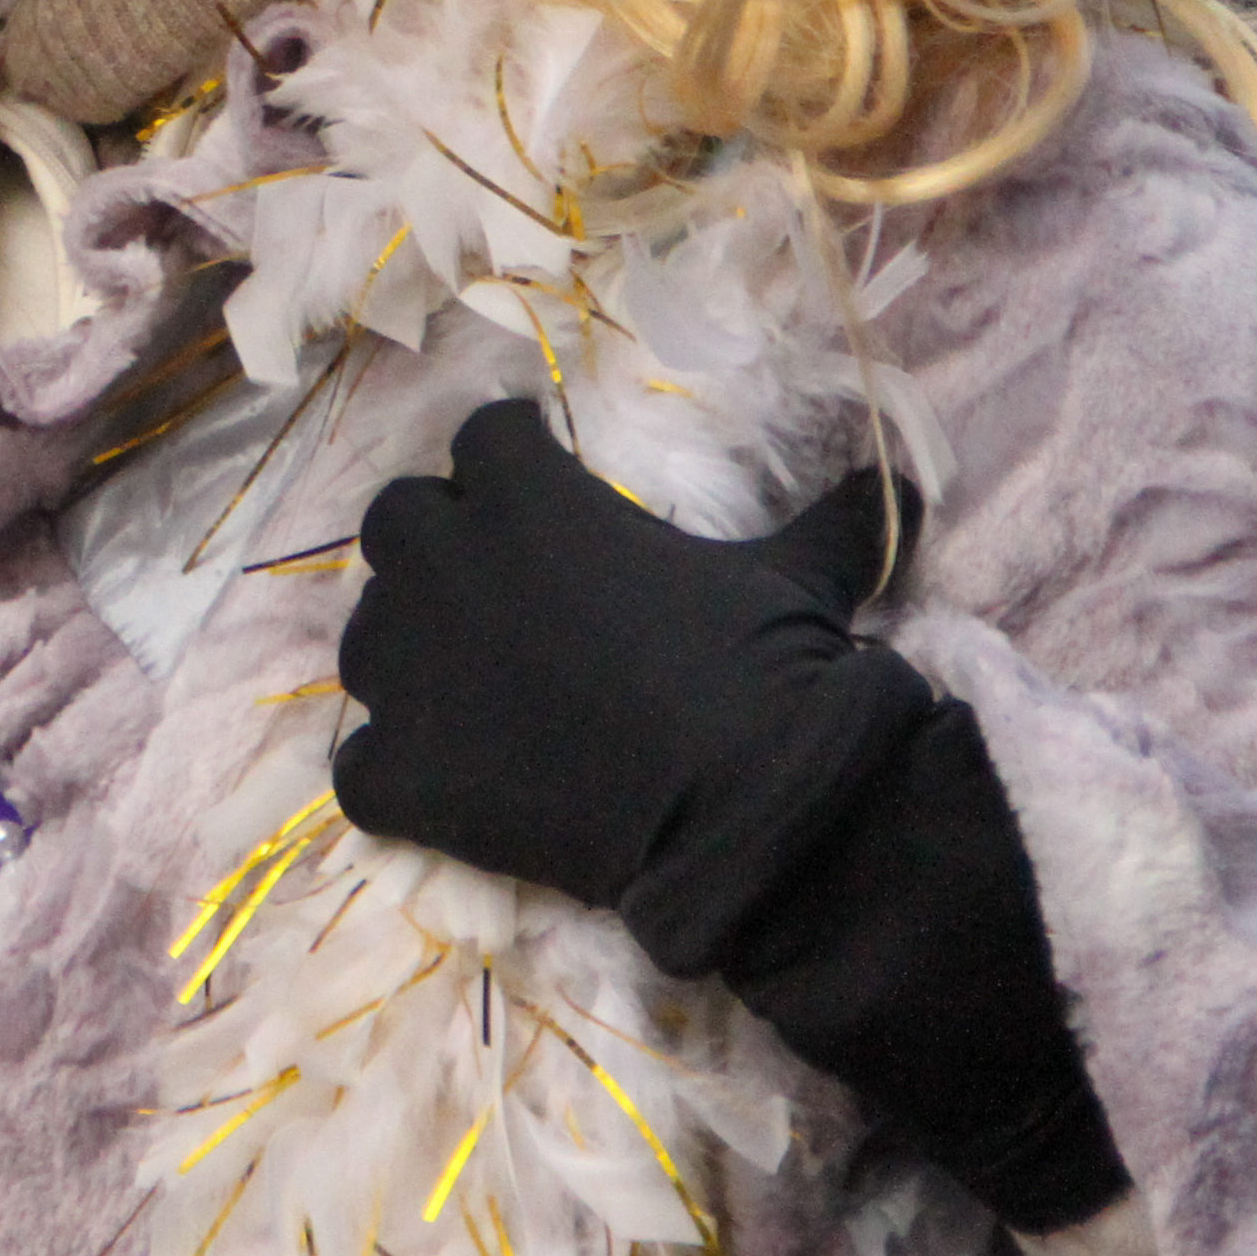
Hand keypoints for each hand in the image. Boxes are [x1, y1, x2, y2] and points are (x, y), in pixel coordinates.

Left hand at [331, 397, 933, 975]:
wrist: (745, 817)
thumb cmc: (763, 675)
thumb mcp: (801, 576)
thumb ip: (830, 516)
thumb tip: (898, 478)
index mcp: (527, 497)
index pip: (484, 438)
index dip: (514, 465)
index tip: (546, 494)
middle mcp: (445, 567)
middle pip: (395, 520)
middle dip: (436, 543)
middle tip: (498, 588)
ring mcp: (410, 673)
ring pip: (365, 637)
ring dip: (408, 652)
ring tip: (472, 690)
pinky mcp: (402, 774)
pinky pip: (358, 762)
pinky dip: (394, 772)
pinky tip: (447, 784)